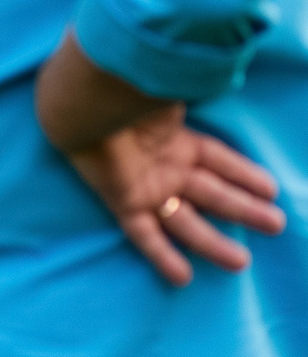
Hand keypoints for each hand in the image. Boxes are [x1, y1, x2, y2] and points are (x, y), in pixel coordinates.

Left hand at [61, 103, 285, 285]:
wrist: (81, 102)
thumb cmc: (126, 90)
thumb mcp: (171, 91)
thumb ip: (196, 92)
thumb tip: (220, 78)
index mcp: (176, 138)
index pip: (218, 158)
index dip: (244, 173)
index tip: (271, 189)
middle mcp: (163, 165)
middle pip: (211, 193)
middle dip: (244, 209)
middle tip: (276, 224)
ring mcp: (145, 185)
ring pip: (186, 219)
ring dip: (212, 242)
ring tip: (241, 263)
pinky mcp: (123, 201)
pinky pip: (144, 233)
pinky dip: (162, 255)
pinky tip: (181, 278)